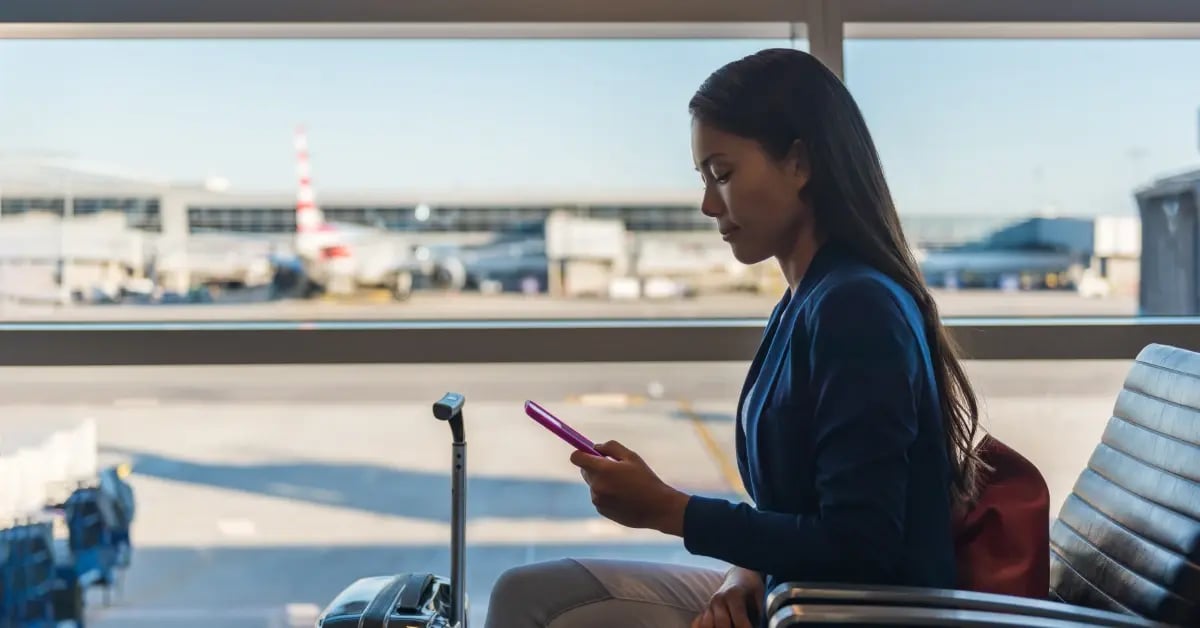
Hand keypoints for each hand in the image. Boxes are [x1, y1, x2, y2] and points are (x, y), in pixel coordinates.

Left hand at [570, 440, 689, 534]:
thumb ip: (610, 447)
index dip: (581, 453)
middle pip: (585, 470)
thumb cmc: (646, 480)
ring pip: (593, 484)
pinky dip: (606, 494)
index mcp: (602, 470)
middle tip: (614, 467)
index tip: (589, 452)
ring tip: (624, 485)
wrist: (657, 508)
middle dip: (595, 466)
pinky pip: (598, 496)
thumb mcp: (631, 457)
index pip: (577, 458)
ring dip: (602, 481)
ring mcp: (597, 500)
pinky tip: (624, 497)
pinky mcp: (601, 510)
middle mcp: (596, 486)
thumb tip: (595, 447)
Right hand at [692, 567, 763, 627]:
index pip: (740, 621)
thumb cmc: (752, 587)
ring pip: (706, 625)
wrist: (740, 575)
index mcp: (734, 595)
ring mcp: (709, 605)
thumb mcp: (760, 596)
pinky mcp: (704, 610)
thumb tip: (763, 626)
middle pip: (721, 624)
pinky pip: (697, 623)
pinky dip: (703, 627)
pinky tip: (713, 627)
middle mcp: (718, 600)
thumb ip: (761, 613)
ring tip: (730, 627)